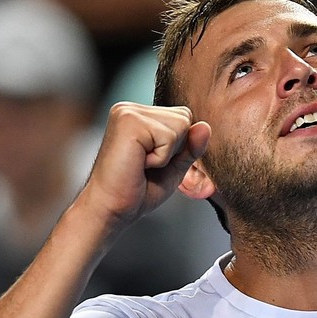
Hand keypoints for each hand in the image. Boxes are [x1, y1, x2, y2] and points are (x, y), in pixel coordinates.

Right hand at [79, 102, 210, 230]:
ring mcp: (128, 112)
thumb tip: (205, 126)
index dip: (179, 146)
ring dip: (167, 154)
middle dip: (175, 149)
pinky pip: (170, 137)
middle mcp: (130, 108)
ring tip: (141, 164)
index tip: (152, 162)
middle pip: (185, 118)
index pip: (183, 117)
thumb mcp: (174, 166)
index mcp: (137, 114)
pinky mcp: (129, 121)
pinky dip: (161, 158)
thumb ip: (191, 146)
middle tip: (146, 164)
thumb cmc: (137, 191)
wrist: (111, 209)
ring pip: (180, 125)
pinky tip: (139, 163)